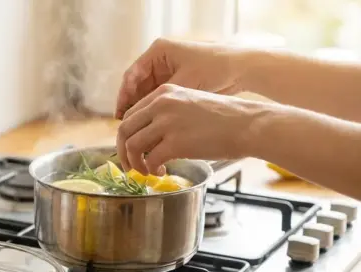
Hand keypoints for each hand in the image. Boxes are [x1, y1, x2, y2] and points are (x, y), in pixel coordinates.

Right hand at [115, 38, 249, 119]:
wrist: (240, 68)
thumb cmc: (213, 69)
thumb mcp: (183, 84)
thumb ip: (160, 100)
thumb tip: (141, 120)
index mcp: (158, 52)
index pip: (131, 76)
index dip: (123, 97)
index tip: (120, 116)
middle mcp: (159, 60)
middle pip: (136, 86)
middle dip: (132, 107)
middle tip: (127, 127)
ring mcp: (167, 71)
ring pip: (146, 94)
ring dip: (142, 112)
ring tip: (138, 130)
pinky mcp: (176, 82)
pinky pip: (158, 98)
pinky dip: (154, 112)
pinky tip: (152, 126)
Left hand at [116, 84, 270, 174]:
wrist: (248, 124)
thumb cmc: (223, 119)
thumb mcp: (189, 104)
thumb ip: (166, 114)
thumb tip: (147, 137)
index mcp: (163, 93)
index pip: (130, 115)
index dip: (126, 136)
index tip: (130, 149)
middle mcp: (161, 104)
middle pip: (124, 130)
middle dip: (123, 152)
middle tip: (130, 166)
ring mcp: (167, 122)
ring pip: (132, 146)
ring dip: (135, 164)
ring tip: (146, 171)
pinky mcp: (176, 142)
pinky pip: (150, 160)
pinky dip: (151, 170)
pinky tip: (161, 172)